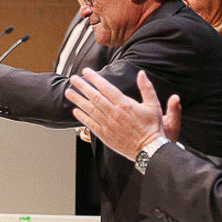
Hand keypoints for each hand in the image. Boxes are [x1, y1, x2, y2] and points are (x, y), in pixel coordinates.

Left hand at [64, 69, 180, 160]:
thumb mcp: (153, 105)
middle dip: (82, 86)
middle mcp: (113, 113)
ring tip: (68, 92)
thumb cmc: (152, 127)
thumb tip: (141, 73)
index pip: (105, 87)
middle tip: (73, 78)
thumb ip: (146, 88)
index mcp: (124, 104)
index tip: (86, 72)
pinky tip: (75, 111)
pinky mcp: (105, 135)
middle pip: (94, 96)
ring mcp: (107, 124)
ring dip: (77, 100)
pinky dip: (82, 117)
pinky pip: (90, 124)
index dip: (94, 78)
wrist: (149, 149)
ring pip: (89, 109)